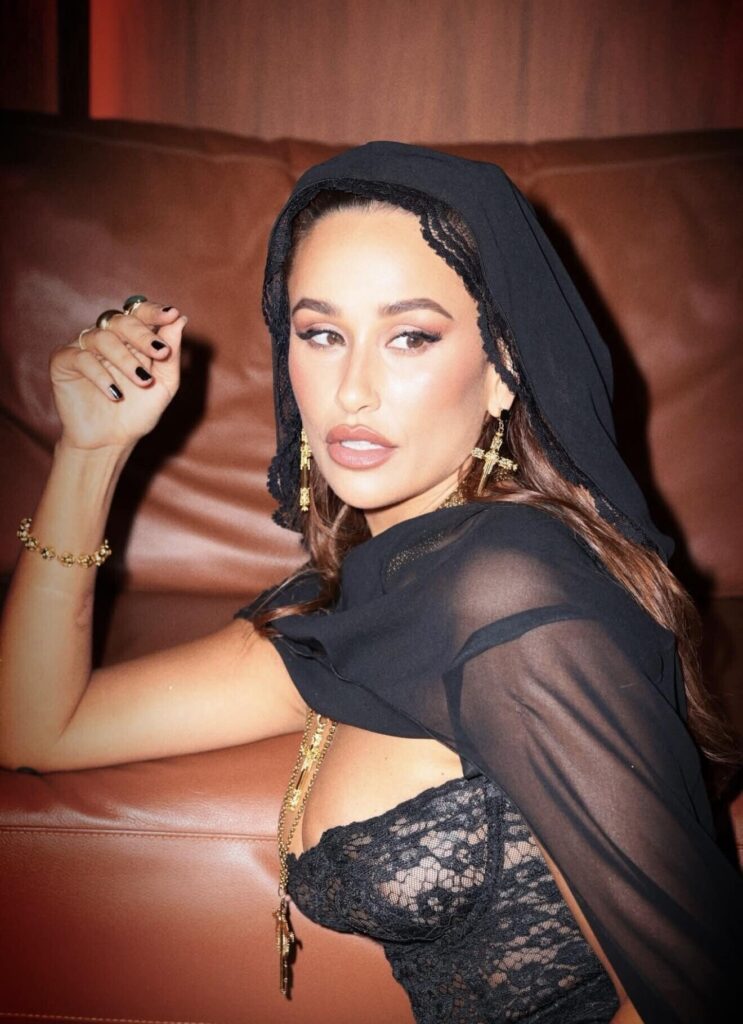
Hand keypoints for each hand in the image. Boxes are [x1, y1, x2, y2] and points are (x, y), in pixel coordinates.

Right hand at [49, 300, 186, 451]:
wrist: (110, 441)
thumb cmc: (137, 412)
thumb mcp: (164, 385)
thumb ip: (171, 355)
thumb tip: (181, 320)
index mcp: (130, 339)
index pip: (140, 313)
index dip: (154, 311)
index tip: (172, 315)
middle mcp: (106, 338)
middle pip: (122, 321)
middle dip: (144, 335)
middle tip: (161, 352)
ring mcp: (83, 348)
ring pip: (103, 338)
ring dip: (126, 360)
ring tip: (142, 382)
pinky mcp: (64, 361)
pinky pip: (81, 358)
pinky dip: (101, 375)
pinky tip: (116, 394)